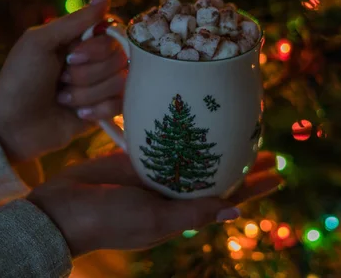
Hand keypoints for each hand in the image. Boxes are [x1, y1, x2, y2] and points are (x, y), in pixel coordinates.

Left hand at [0, 0, 127, 161]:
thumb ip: (77, 19)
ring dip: (86, 93)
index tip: (70, 56)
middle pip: (119, 57)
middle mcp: (94, 60)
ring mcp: (101, 86)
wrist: (11, 124)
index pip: (113, 32)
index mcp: (80, 39)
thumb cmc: (20, 78)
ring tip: (63, 98)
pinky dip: (95, 110)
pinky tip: (75, 113)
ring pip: (119, 82)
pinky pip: (119, 105)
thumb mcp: (41, 41)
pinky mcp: (104, 112)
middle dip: (86, 73)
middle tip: (60, 79)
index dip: (97, 47)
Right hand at [27, 151, 283, 256]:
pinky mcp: (134, 158)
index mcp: (179, 213)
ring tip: (235, 127)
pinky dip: (179, 135)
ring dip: (213, 145)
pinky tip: (193, 121)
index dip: (253, 187)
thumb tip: (237, 212)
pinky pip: (163, 145)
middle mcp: (170, 194)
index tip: (278, 172)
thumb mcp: (154, 220)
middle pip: (214, 175)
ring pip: (191, 157)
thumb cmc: (109, 220)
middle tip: (264, 144)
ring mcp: (152, 175)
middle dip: (238, 163)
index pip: (226, 199)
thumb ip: (193, 212)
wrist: (62, 207)